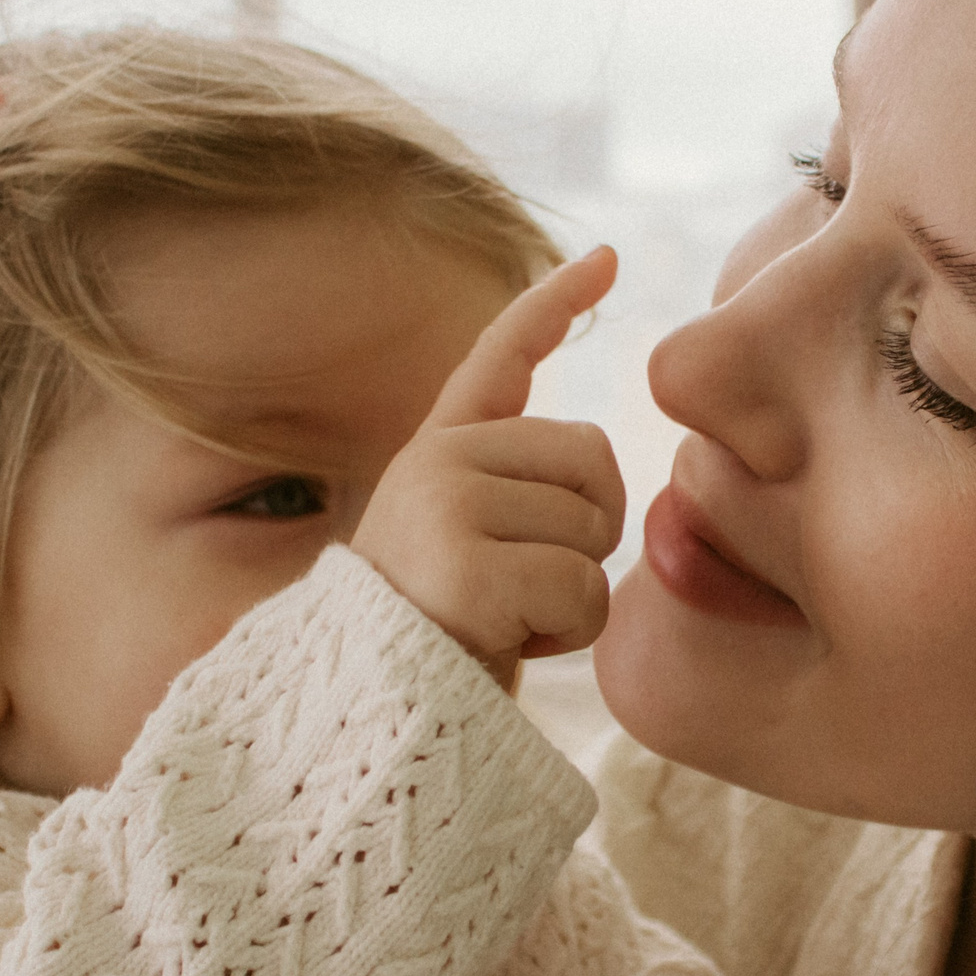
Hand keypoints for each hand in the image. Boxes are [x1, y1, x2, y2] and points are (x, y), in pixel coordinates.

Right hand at [353, 247, 625, 688]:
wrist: (369, 717)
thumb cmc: (436, 643)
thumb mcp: (468, 546)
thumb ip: (517, 494)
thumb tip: (600, 471)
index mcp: (438, 450)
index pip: (502, 355)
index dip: (555, 302)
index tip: (606, 258)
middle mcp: (437, 461)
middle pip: (594, 462)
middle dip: (587, 534)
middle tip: (521, 586)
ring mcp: (446, 509)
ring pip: (593, 532)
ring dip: (573, 594)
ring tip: (503, 619)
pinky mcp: (466, 570)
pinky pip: (582, 590)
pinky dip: (566, 634)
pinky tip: (506, 642)